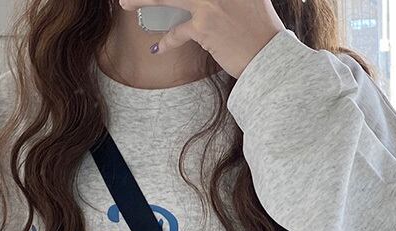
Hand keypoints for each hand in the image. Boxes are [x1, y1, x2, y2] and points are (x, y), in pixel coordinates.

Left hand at [118, 0, 285, 78]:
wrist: (270, 59)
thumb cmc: (261, 33)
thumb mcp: (249, 1)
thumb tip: (200, 5)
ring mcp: (210, 2)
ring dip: (141, 0)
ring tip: (124, 2)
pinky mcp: (204, 26)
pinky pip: (177, 31)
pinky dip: (166, 41)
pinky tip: (157, 47)